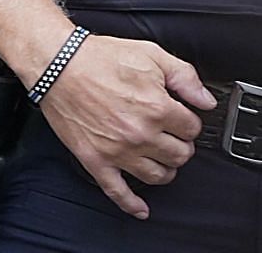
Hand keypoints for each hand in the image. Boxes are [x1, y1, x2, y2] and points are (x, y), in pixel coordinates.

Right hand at [35, 34, 214, 219]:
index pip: (192, 128)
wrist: (55, 63)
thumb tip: (206, 100)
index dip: (187, 120)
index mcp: (157, 108)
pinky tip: (140, 208)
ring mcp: (118, 151)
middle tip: (170, 134)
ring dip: (165, 168)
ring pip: (158, 176)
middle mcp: (140, 134)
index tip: (179, 116)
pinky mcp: (95, 159)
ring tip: (158, 156)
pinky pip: (117, 191)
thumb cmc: (97, 57)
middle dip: (180, 144)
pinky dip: (132, 204)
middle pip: (180, 155)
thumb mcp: (149, 53)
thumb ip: (185, 76)